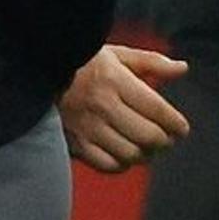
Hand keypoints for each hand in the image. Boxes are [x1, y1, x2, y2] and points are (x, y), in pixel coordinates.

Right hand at [60, 43, 188, 172]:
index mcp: (114, 80)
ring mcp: (87, 126)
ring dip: (145, 154)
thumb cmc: (82, 62)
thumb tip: (182, 69)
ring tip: (147, 148)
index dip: (176, 123)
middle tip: (166, 138)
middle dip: (164, 141)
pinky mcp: (74, 143)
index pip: (157, 109)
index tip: (181, 128)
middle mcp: (102, 105)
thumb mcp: (116, 54)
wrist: (36, 74)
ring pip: (130, 153)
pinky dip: (122, 164)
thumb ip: (151, 62)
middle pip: (148, 135)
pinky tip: (125, 155)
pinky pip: (107, 165)